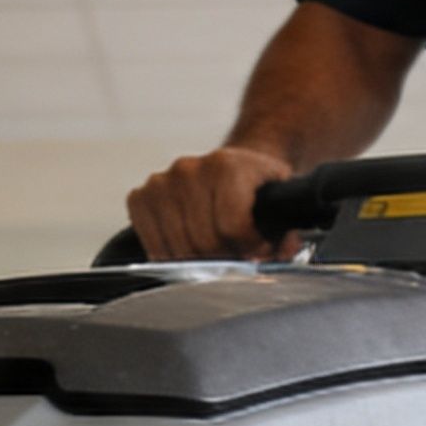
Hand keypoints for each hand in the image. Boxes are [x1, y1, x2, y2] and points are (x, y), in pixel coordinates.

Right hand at [127, 145, 297, 261]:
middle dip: (224, 257)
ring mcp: (161, 183)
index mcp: (226, 165)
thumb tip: (278, 254)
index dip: (249, 246)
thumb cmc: (255, 193)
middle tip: (235, 250)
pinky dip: (172, 256)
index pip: (232, 226)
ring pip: (178, 251)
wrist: (233, 170)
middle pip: (204, 243)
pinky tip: (189, 244)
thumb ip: (285, 234)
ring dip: (199, 260)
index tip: (257, 245)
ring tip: (215, 247)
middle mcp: (189, 169)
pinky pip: (153, 246)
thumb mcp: (281, 205)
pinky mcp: (140, 198)